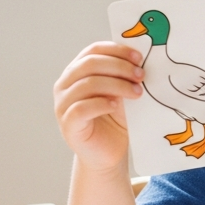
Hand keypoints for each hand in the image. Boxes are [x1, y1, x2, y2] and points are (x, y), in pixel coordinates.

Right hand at [53, 42, 143, 171]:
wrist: (108, 153)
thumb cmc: (115, 120)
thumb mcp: (122, 93)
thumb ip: (125, 77)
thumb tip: (141, 61)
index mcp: (77, 72)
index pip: (93, 50)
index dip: (116, 50)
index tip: (139, 57)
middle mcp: (65, 85)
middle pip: (90, 64)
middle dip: (119, 67)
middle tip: (141, 76)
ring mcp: (63, 104)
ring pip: (87, 84)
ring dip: (116, 85)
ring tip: (136, 92)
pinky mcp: (68, 124)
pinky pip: (81, 108)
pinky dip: (101, 104)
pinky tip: (115, 106)